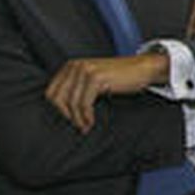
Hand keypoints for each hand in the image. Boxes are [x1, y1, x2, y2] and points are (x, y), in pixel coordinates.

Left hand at [45, 51, 169, 132]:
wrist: (143, 68)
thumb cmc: (120, 77)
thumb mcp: (93, 80)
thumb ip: (77, 88)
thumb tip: (63, 111)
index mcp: (71, 66)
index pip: (51, 92)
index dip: (57, 110)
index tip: (68, 121)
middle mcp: (75, 66)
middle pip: (57, 98)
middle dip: (65, 116)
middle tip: (76, 127)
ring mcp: (85, 71)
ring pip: (71, 103)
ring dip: (77, 119)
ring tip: (85, 128)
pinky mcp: (96, 78)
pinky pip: (84, 103)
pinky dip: (86, 116)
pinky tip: (91, 122)